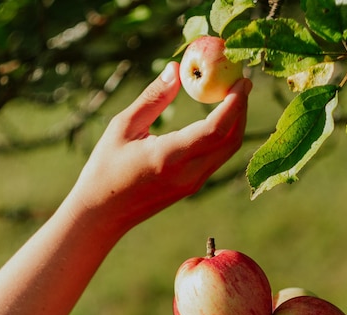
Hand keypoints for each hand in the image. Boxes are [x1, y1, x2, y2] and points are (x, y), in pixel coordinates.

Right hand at [68, 61, 251, 232]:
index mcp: (170, 157)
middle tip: (242, 81)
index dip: (235, 103)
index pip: (216, 129)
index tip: (241, 79)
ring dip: (236, 122)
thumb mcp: (123, 127)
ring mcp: (194, 183)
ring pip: (228, 150)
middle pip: (231, 140)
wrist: (103, 214)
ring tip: (234, 94)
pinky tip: (220, 116)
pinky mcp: (193, 186)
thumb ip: (153, 98)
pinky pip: (218, 158)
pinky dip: (225, 135)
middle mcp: (189, 173)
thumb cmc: (105, 168)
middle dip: (242, 109)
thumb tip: (175, 69)